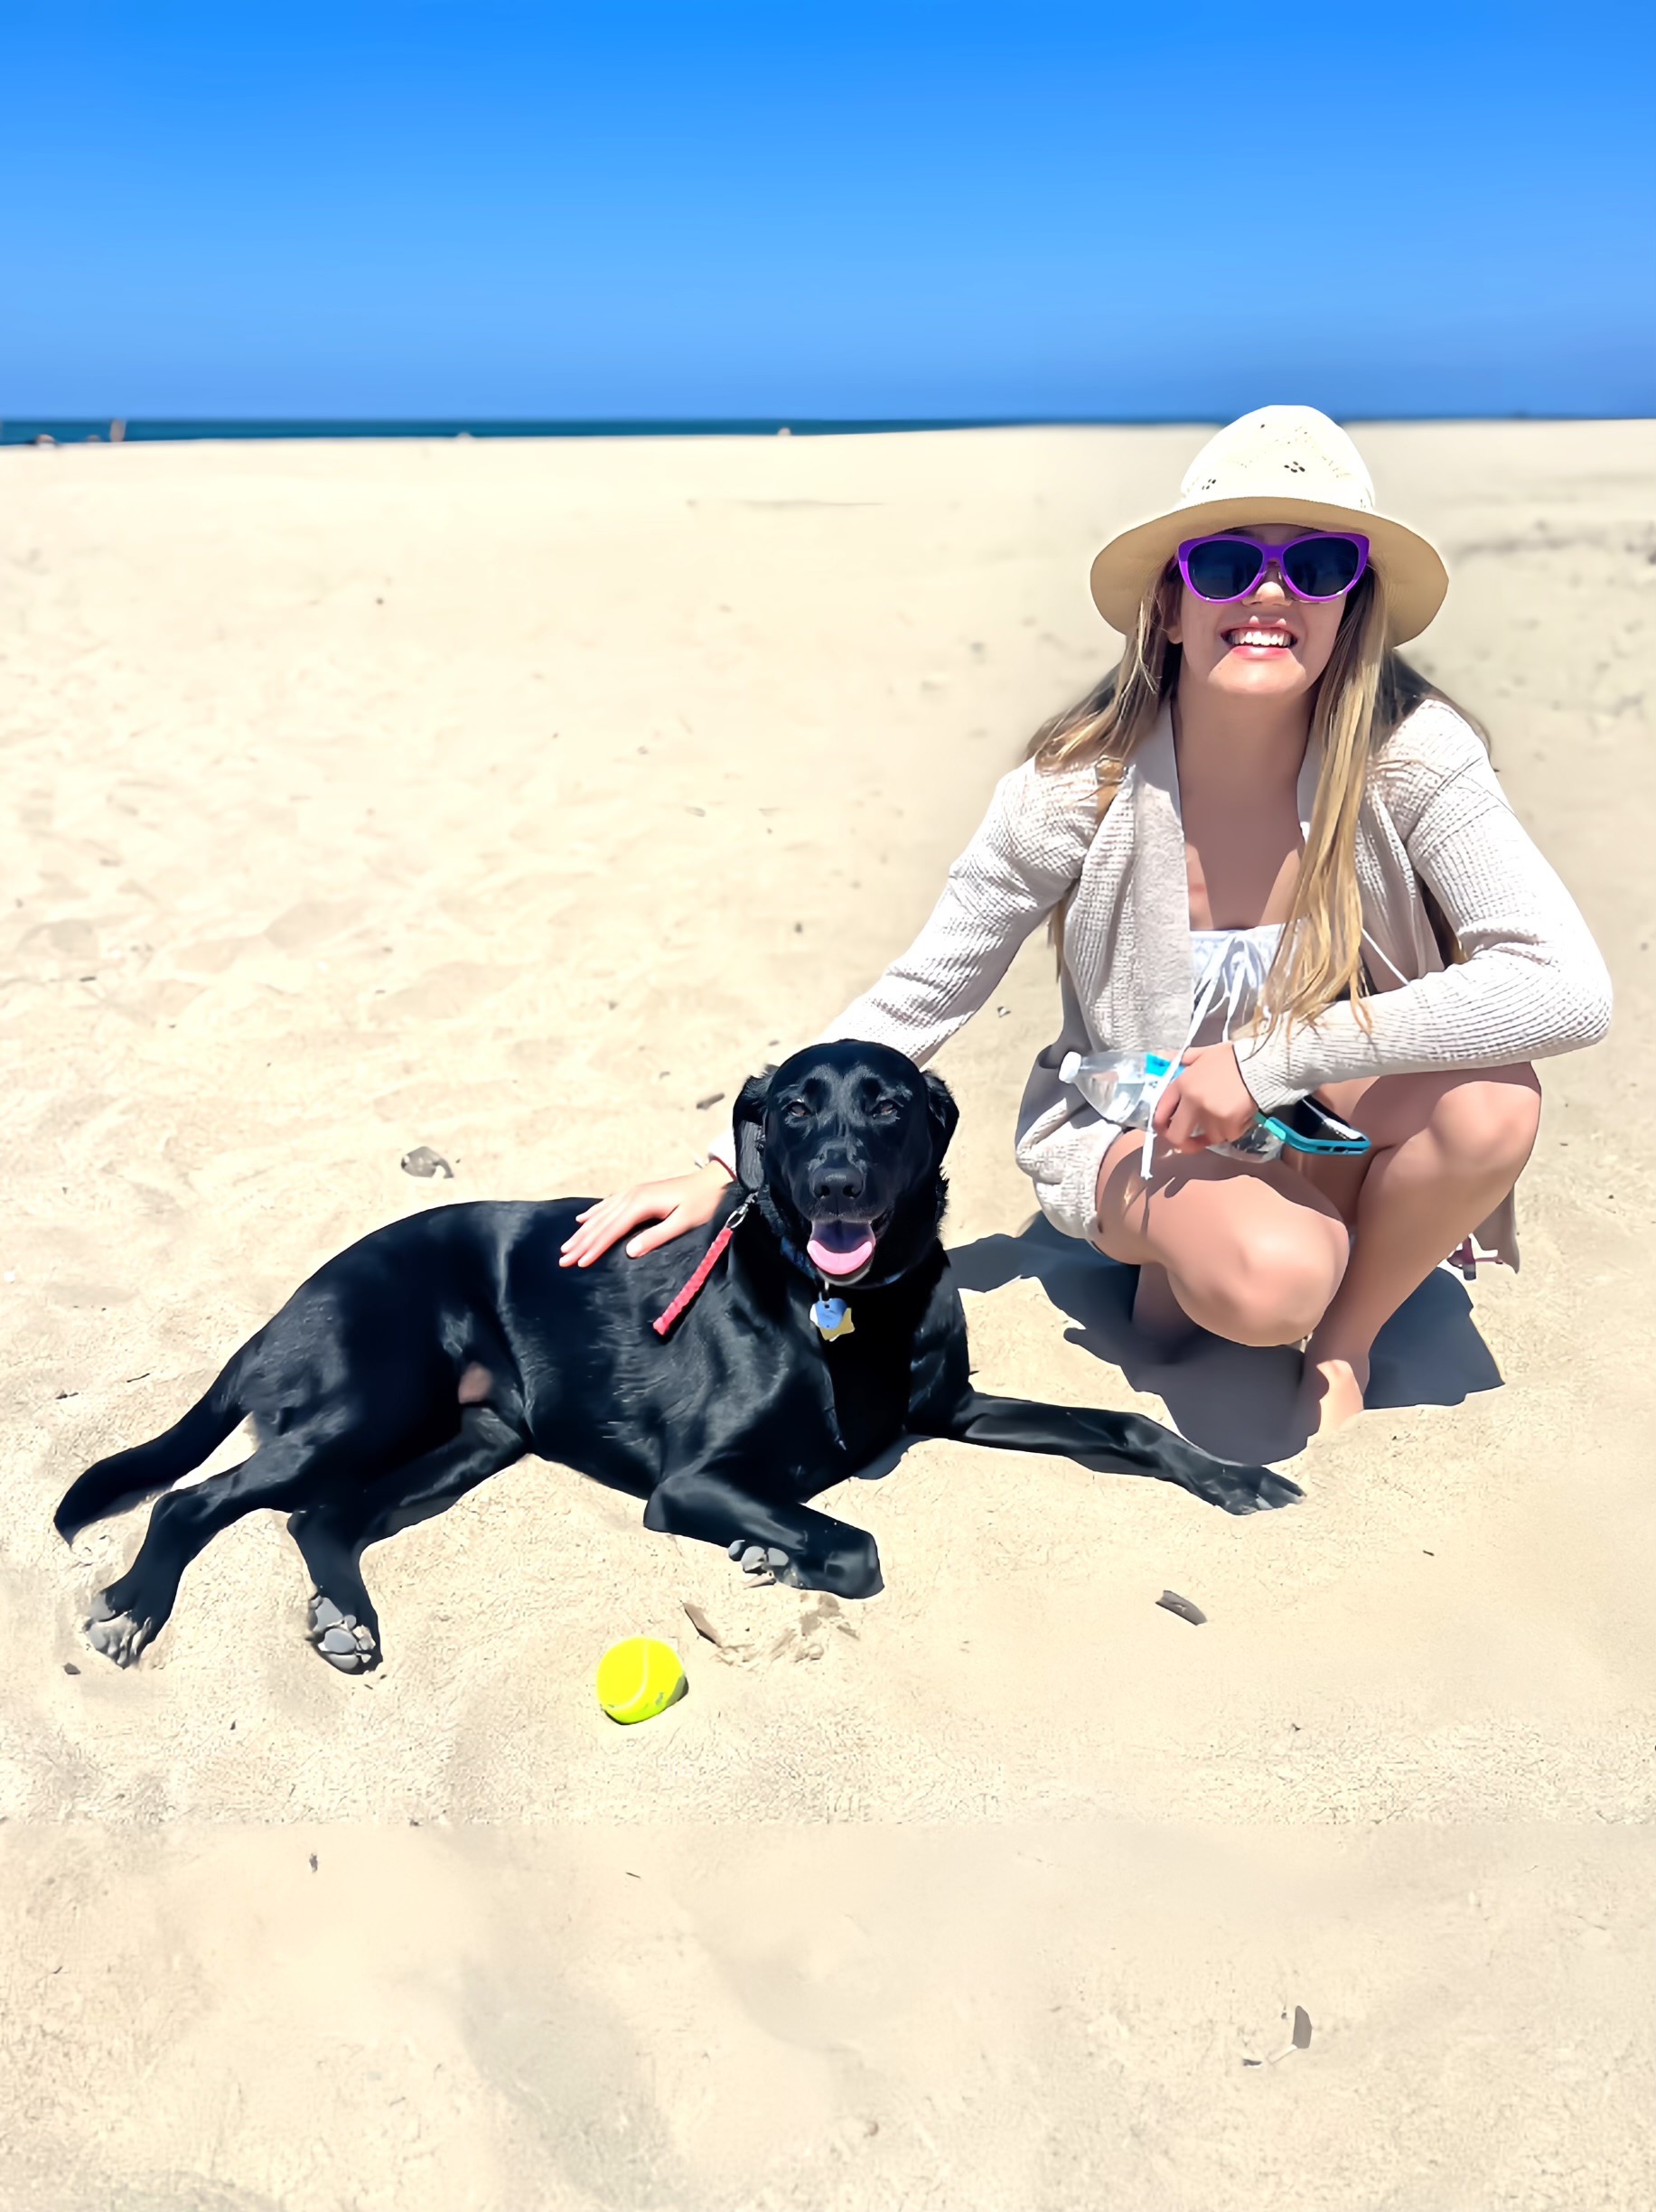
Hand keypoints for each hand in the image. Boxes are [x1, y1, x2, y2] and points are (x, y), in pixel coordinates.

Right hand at [557, 1160, 732, 1267]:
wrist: (713, 1181)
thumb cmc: (702, 1205)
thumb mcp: (684, 1223)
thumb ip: (656, 1236)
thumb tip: (629, 1251)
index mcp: (641, 1205)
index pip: (611, 1230)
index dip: (594, 1248)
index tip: (578, 1263)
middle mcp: (632, 1197)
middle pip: (601, 1224)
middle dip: (581, 1242)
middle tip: (562, 1260)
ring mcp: (633, 1193)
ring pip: (601, 1215)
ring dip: (582, 1232)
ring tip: (565, 1246)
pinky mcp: (637, 1193)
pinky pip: (608, 1204)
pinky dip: (593, 1213)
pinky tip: (581, 1219)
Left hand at [1153, 1043, 1259, 1153]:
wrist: (1261, 1064)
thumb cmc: (1233, 1058)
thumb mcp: (1203, 1053)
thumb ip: (1181, 1059)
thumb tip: (1161, 1058)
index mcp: (1182, 1084)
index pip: (1160, 1112)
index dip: (1163, 1125)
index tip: (1170, 1129)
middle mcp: (1192, 1101)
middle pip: (1176, 1136)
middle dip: (1184, 1143)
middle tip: (1194, 1143)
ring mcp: (1210, 1114)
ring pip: (1210, 1137)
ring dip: (1219, 1130)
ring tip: (1230, 1114)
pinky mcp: (1229, 1124)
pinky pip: (1229, 1135)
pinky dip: (1235, 1129)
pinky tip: (1242, 1114)